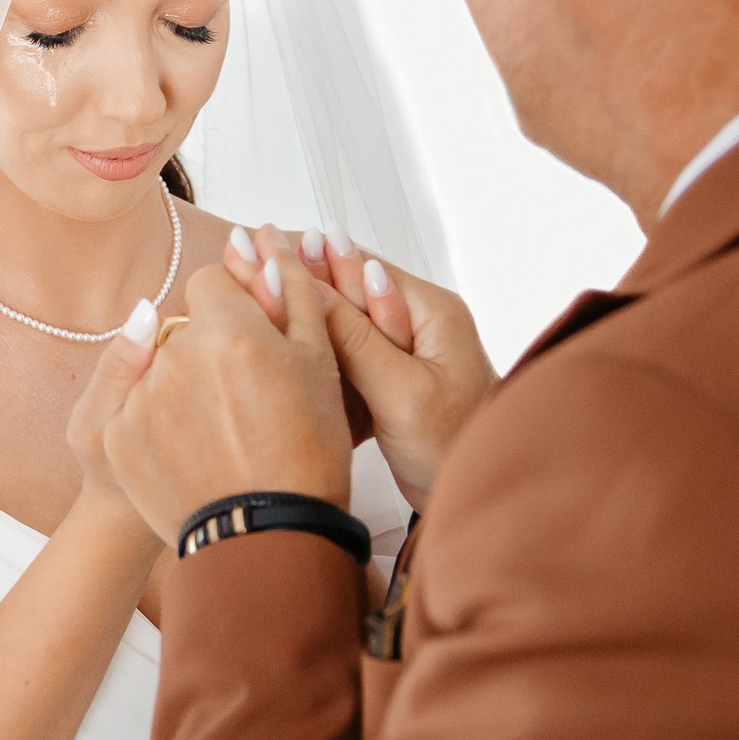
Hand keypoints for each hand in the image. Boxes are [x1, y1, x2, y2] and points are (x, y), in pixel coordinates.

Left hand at [75, 257, 356, 545]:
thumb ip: (289, 294)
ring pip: (160, 365)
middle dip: (210, 349)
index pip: (214, 283)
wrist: (267, 538)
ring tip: (221, 432)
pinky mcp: (115, 435)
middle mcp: (175, 355)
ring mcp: (139, 397)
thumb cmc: (305, 453)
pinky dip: (155, 421)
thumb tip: (260, 240)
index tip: (254, 347)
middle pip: (186, 326)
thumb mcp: (318, 364)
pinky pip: (133, 405)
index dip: (238, 312)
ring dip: (183, 385)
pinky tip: (191, 450)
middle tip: (245, 399)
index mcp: (228, 329)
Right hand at [224, 224, 497, 507]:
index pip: (364, 269)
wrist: (484, 499)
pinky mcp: (395, 386)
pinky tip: (288, 335)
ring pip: (347, 322)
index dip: (314, 255)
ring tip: (259, 284)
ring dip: (308, 307)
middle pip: (353, 288)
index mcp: (433, 313)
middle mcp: (422, 325)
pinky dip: (321, 345)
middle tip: (254, 246)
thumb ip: (356, 339)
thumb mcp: (402, 391)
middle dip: (305, 272)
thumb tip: (310, 288)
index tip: (269, 240)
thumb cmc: (459, 447)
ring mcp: (409, 355)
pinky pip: (351, 355)